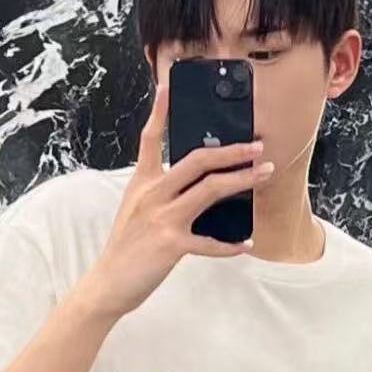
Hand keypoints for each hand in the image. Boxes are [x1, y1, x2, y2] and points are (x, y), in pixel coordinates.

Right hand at [75, 81, 276, 320]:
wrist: (107, 284)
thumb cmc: (125, 249)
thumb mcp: (135, 212)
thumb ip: (161, 194)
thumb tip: (201, 186)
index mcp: (142, 183)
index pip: (150, 139)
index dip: (160, 111)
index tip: (169, 87)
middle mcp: (151, 194)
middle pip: (197, 160)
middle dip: (232, 151)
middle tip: (258, 146)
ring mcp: (162, 218)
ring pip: (210, 189)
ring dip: (242, 180)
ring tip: (264, 174)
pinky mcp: (171, 244)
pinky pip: (209, 241)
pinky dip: (229, 245)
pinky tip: (244, 244)